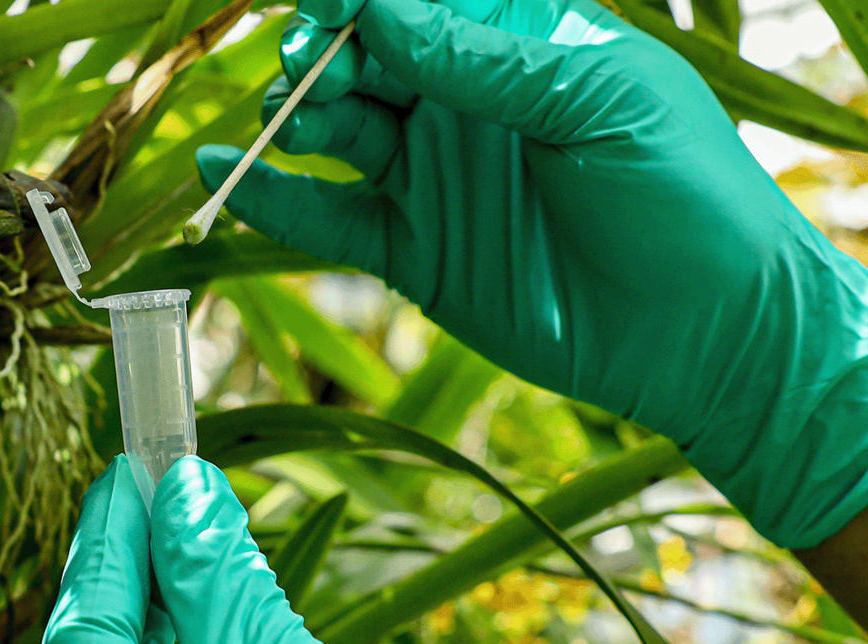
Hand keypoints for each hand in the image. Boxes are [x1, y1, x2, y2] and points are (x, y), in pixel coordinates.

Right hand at [196, 0, 867, 550]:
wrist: (704, 331)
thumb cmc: (680, 191)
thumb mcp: (595, 100)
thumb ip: (486, 60)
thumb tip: (380, 12)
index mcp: (517, 44)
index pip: (417, 4)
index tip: (329, 6)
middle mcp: (464, 103)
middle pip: (363, 59)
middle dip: (324, 55)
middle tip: (313, 71)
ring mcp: (431, 177)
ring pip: (333, 130)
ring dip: (294, 115)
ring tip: (283, 118)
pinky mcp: (409, 252)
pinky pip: (321, 216)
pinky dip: (267, 196)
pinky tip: (220, 171)